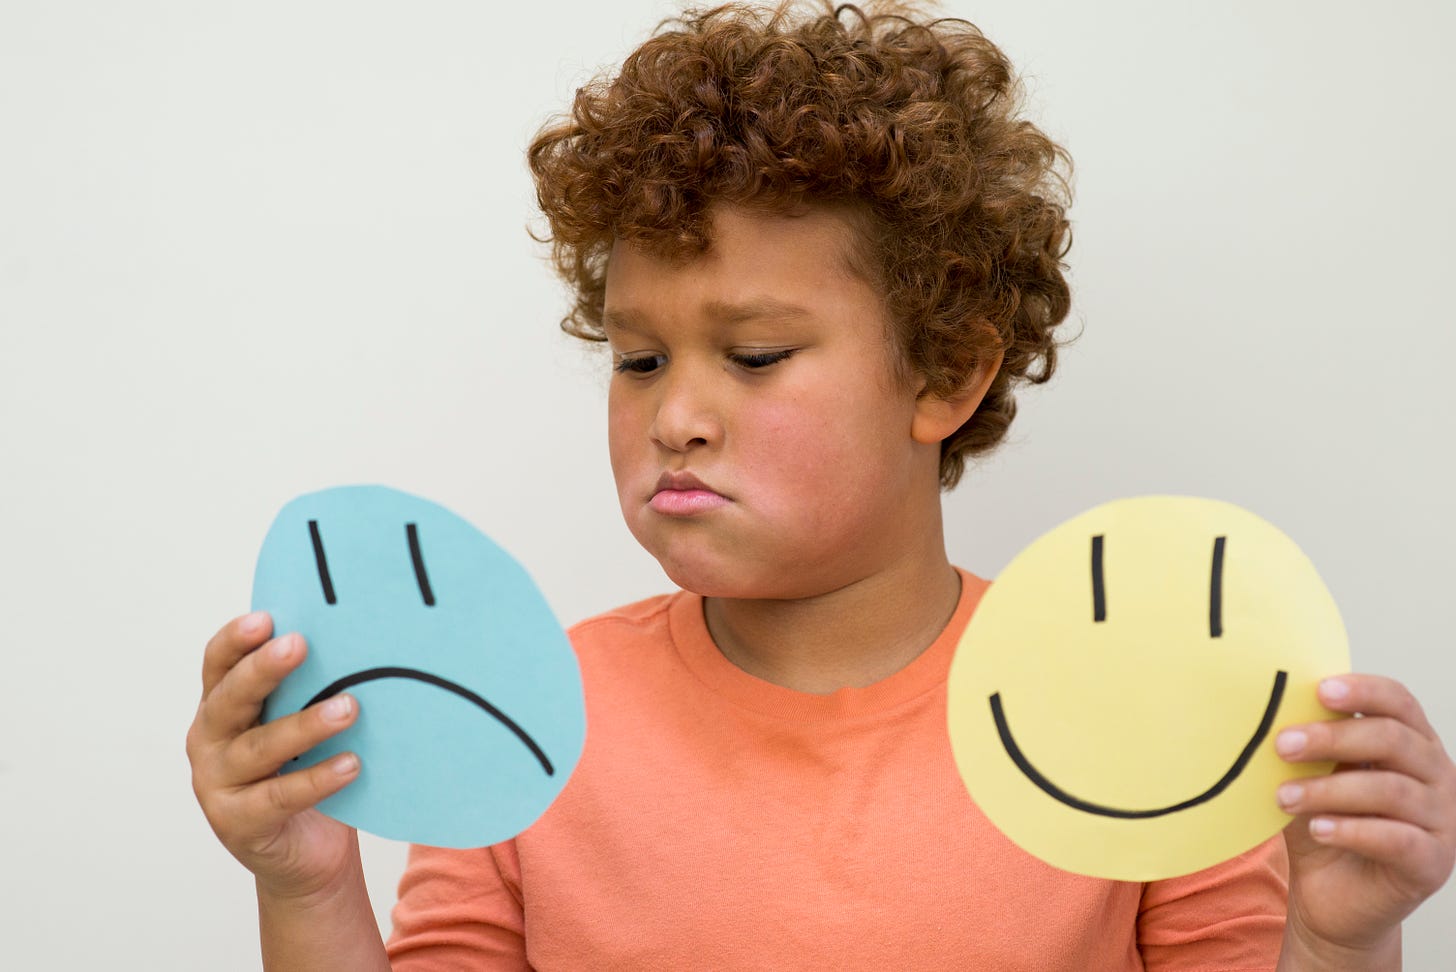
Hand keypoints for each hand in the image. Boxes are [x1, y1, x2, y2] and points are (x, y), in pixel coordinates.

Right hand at [186, 611, 363, 899]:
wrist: (307, 853)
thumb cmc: (307, 769)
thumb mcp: (301, 721)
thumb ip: (311, 686)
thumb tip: (360, 636)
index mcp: (221, 706)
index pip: (219, 664)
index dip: (237, 640)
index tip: (267, 618)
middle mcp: (209, 741)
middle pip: (231, 699)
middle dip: (264, 670)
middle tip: (300, 644)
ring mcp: (217, 784)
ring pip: (259, 748)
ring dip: (305, 725)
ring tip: (348, 708)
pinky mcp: (237, 823)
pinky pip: (279, 797)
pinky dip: (317, 779)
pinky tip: (351, 764)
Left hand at [1275, 674, 1455, 956]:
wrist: (1330, 897)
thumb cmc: (1322, 824)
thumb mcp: (1310, 777)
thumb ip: (1306, 745)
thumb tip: (1270, 707)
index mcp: (1410, 742)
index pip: (1399, 702)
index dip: (1363, 690)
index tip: (1319, 690)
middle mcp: (1436, 775)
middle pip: (1393, 740)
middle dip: (1332, 737)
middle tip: (1281, 744)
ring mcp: (1442, 820)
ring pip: (1391, 790)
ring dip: (1329, 789)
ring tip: (1282, 797)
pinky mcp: (1433, 863)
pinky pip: (1397, 839)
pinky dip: (1351, 830)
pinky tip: (1316, 828)